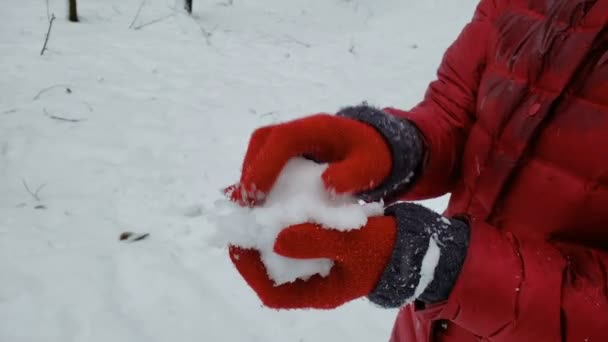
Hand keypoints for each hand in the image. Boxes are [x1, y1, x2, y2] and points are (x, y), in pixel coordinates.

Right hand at [227, 114, 391, 205]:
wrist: (378, 143)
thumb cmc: (375, 154)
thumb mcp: (372, 166)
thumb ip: (353, 174)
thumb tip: (326, 184)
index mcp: (318, 127)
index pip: (283, 140)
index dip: (265, 164)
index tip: (254, 192)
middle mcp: (301, 127)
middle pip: (263, 140)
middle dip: (250, 170)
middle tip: (242, 203)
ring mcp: (293, 137)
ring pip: (260, 148)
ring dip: (250, 174)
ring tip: (247, 205)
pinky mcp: (290, 149)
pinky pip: (266, 157)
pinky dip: (259, 177)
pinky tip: (259, 202)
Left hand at [229, 216, 396, 308]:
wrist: (411, 242)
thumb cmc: (385, 248)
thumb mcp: (354, 243)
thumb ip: (317, 241)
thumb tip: (277, 239)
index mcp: (320, 291)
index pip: (273, 292)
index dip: (249, 271)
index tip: (238, 244)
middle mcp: (313, 280)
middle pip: (271, 270)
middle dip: (252, 246)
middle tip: (239, 218)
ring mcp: (316, 263)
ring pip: (280, 252)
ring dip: (265, 230)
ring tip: (252, 205)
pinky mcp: (320, 244)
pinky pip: (294, 236)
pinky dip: (283, 220)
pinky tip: (277, 199)